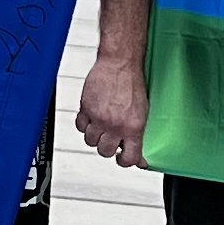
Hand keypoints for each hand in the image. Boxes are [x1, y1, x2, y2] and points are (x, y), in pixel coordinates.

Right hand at [75, 50, 147, 167]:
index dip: (125, 161)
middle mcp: (115, 125)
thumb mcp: (143, 112)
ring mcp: (99, 117)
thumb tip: (140, 155)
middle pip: (104, 152)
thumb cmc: (133, 83)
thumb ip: (138, 134)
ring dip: (95, 135)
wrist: (120, 62)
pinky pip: (80, 126)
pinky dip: (84, 124)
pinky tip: (92, 117)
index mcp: (133, 127)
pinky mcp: (86, 108)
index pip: (129, 159)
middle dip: (107, 147)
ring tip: (101, 125)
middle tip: (111, 138)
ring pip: (90, 141)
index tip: (123, 158)